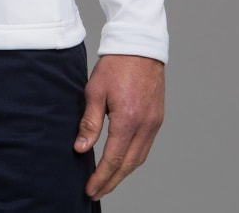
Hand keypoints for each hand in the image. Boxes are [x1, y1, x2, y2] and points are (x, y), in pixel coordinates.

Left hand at [74, 54, 164, 200]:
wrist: (138, 46)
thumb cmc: (115, 65)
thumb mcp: (94, 91)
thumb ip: (89, 122)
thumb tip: (81, 148)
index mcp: (129, 120)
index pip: (114, 159)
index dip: (101, 177)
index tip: (90, 189)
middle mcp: (146, 126)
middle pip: (129, 164)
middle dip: (112, 181)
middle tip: (96, 192)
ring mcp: (154, 123)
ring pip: (139, 158)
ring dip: (123, 173)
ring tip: (107, 181)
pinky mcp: (157, 118)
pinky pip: (145, 147)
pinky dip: (133, 159)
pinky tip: (122, 162)